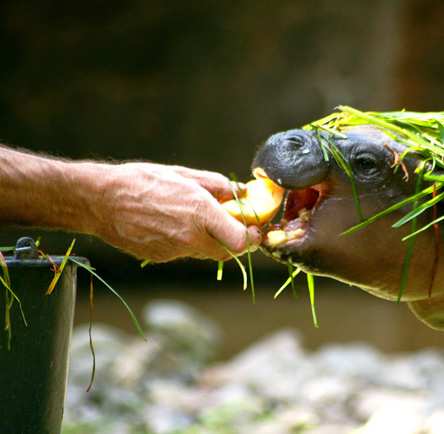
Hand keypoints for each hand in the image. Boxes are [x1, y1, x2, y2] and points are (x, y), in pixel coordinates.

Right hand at [92, 162, 260, 262]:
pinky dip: (186, 243)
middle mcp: (191, 238)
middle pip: (228, 252)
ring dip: (208, 240)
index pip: (242, 242)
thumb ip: (219, 186)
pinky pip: (184, 253)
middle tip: (230, 225)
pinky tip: (170, 225)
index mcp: (202, 214)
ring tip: (192, 218)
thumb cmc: (142, 182)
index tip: (253, 229)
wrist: (101, 200)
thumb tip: (241, 192)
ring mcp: (175, 251)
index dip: (253, 238)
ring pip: (205, 252)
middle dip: (234, 241)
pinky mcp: (160, 258)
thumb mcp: (185, 175)